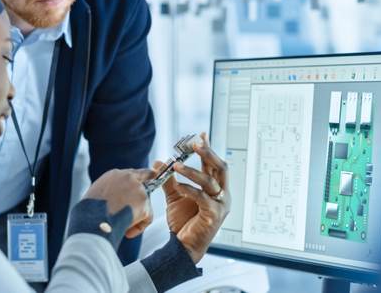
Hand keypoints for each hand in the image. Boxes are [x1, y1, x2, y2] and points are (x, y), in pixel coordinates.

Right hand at [85, 168, 154, 237]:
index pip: (133, 173)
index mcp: (114, 175)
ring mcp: (138, 189)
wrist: (92, 219)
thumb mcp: (96, 194)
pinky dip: (139, 226)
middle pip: (144, 182)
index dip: (141, 177)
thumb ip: (111, 191)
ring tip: (122, 228)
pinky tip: (128, 232)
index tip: (151, 175)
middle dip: (142, 196)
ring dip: (136, 216)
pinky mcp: (144, 203)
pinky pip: (147, 217)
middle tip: (137, 209)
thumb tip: (116, 201)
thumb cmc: (88, 211)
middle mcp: (128, 177)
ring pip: (144, 204)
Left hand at [158, 132, 229, 262]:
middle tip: (195, 143)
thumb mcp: (174, 196)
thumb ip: (168, 180)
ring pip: (210, 181)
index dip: (208, 148)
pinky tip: (178, 186)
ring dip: (192, 171)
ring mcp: (220, 205)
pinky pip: (202, 197)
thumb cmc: (183, 221)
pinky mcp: (214, 215)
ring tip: (176, 165)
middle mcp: (222, 194)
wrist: (182, 246)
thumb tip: (159, 162)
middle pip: (220, 167)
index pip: (213, 164)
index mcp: (215, 188)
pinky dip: (189, 190)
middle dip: (208, 153)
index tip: (200, 134)